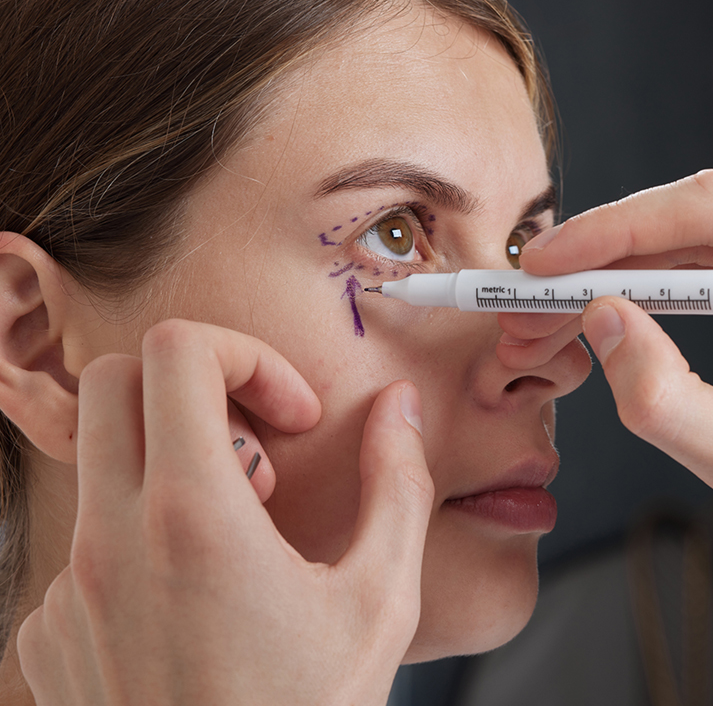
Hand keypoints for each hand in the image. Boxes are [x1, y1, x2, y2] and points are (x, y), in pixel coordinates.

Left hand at [17, 320, 433, 705]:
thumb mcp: (379, 597)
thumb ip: (397, 485)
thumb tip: (398, 411)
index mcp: (192, 515)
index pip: (175, 351)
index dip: (244, 355)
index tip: (288, 416)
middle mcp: (109, 540)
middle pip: (115, 382)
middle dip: (194, 388)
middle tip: (255, 452)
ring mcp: (67, 586)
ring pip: (101, 458)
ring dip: (172, 464)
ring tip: (237, 535)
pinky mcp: (48, 628)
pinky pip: (85, 534)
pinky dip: (141, 532)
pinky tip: (196, 594)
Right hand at [498, 171, 712, 609]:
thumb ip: (667, 401)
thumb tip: (602, 320)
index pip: (706, 211)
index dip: (613, 228)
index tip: (545, 263)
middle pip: (678, 228)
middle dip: (588, 270)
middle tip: (524, 315)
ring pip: (673, 253)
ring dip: (597, 288)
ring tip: (538, 336)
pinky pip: (687, 277)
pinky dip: (629, 302)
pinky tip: (586, 332)